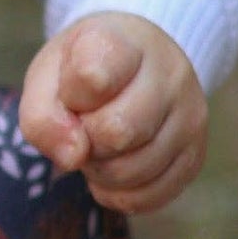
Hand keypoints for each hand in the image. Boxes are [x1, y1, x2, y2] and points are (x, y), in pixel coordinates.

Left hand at [19, 13, 207, 214]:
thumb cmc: (83, 70)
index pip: (91, 78)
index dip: (68, 98)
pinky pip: (149, 197)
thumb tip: (73, 158)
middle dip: (84, 140)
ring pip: (132, 171)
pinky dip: (118, 194)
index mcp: (127, 40)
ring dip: (99, 171)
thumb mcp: (48, 76)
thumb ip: (42, 116)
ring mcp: (190, 116)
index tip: (73, 91)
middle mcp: (171, 74)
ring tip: (100, 144)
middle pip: (116, 132)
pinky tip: (114, 168)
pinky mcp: (195, 156)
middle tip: (83, 125)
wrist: (135, 64)